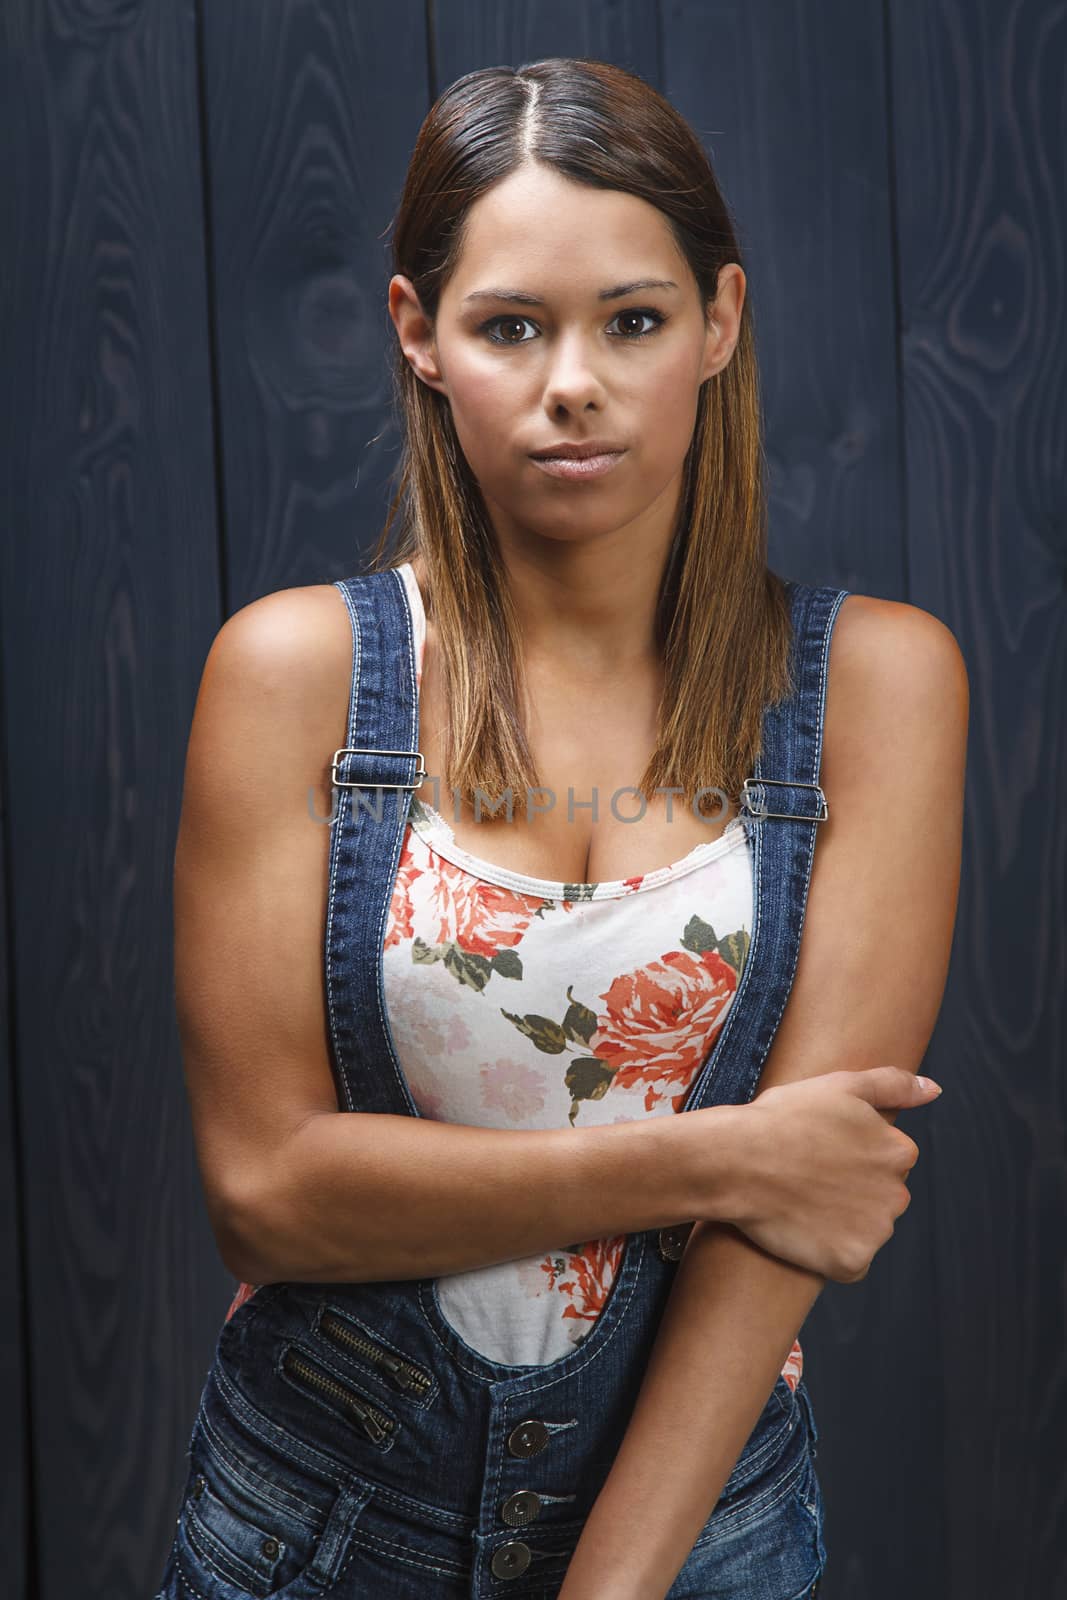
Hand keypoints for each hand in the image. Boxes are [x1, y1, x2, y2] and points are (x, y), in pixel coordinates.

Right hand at [684, 1066, 939, 1281]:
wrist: (738, 1161)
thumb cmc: (784, 1118)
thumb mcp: (841, 1084)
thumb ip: (894, 1084)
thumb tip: (935, 1090)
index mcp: (898, 1152)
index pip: (887, 1161)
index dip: (850, 1156)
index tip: (820, 1151)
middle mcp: (897, 1194)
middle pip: (879, 1198)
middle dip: (852, 1191)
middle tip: (808, 1177)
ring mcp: (876, 1232)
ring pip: (866, 1230)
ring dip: (842, 1222)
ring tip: (801, 1202)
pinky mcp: (851, 1261)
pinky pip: (850, 1263)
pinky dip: (830, 1253)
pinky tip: (802, 1230)